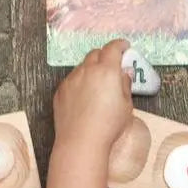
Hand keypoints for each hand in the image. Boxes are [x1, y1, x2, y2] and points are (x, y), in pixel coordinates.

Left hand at [52, 39, 132, 153]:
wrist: (80, 142)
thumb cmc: (108, 126)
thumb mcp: (126, 106)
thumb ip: (125, 85)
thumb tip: (124, 73)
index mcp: (106, 71)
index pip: (113, 48)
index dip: (120, 45)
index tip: (124, 47)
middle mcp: (87, 70)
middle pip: (95, 54)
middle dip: (105, 56)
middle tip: (112, 65)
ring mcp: (71, 80)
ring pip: (82, 66)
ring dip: (91, 69)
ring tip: (97, 84)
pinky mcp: (60, 91)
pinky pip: (72, 80)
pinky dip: (79, 81)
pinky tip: (84, 96)